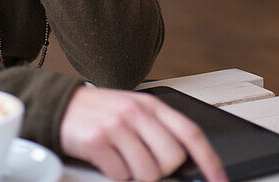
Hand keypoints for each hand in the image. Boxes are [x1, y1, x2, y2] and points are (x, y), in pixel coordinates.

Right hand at [60, 87, 226, 181]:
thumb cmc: (99, 112)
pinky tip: (106, 161)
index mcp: (150, 105)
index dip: (209, 161)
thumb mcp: (132, 111)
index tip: (220, 181)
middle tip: (143, 165)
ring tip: (122, 161)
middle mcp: (136, 112)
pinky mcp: (97, 140)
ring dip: (136, 175)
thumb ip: (157, 130)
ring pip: (148, 172)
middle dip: (161, 171)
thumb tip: (185, 162)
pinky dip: (115, 175)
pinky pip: (121, 175)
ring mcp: (116, 125)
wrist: (58, 105)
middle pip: (171, 159)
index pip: (190, 134)